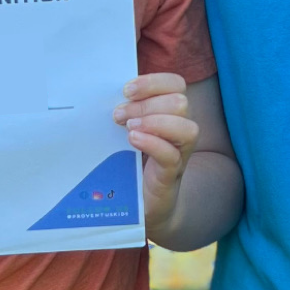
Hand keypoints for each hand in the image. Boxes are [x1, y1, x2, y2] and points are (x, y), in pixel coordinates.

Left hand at [113, 73, 198, 234]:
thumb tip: (103, 95)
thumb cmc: (131, 164)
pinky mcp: (170, 175)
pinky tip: (133, 140)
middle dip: (146, 104)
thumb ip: (124, 112)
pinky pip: (171, 155)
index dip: (153, 82)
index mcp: (170, 115)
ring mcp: (179, 154)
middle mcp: (180, 131)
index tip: (126, 90)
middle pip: (180, 102)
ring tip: (128, 129)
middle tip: (119, 116)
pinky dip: (152, 142)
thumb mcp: (127, 131)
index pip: (176, 84)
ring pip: (186, 127)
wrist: (140, 207)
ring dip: (153, 121)